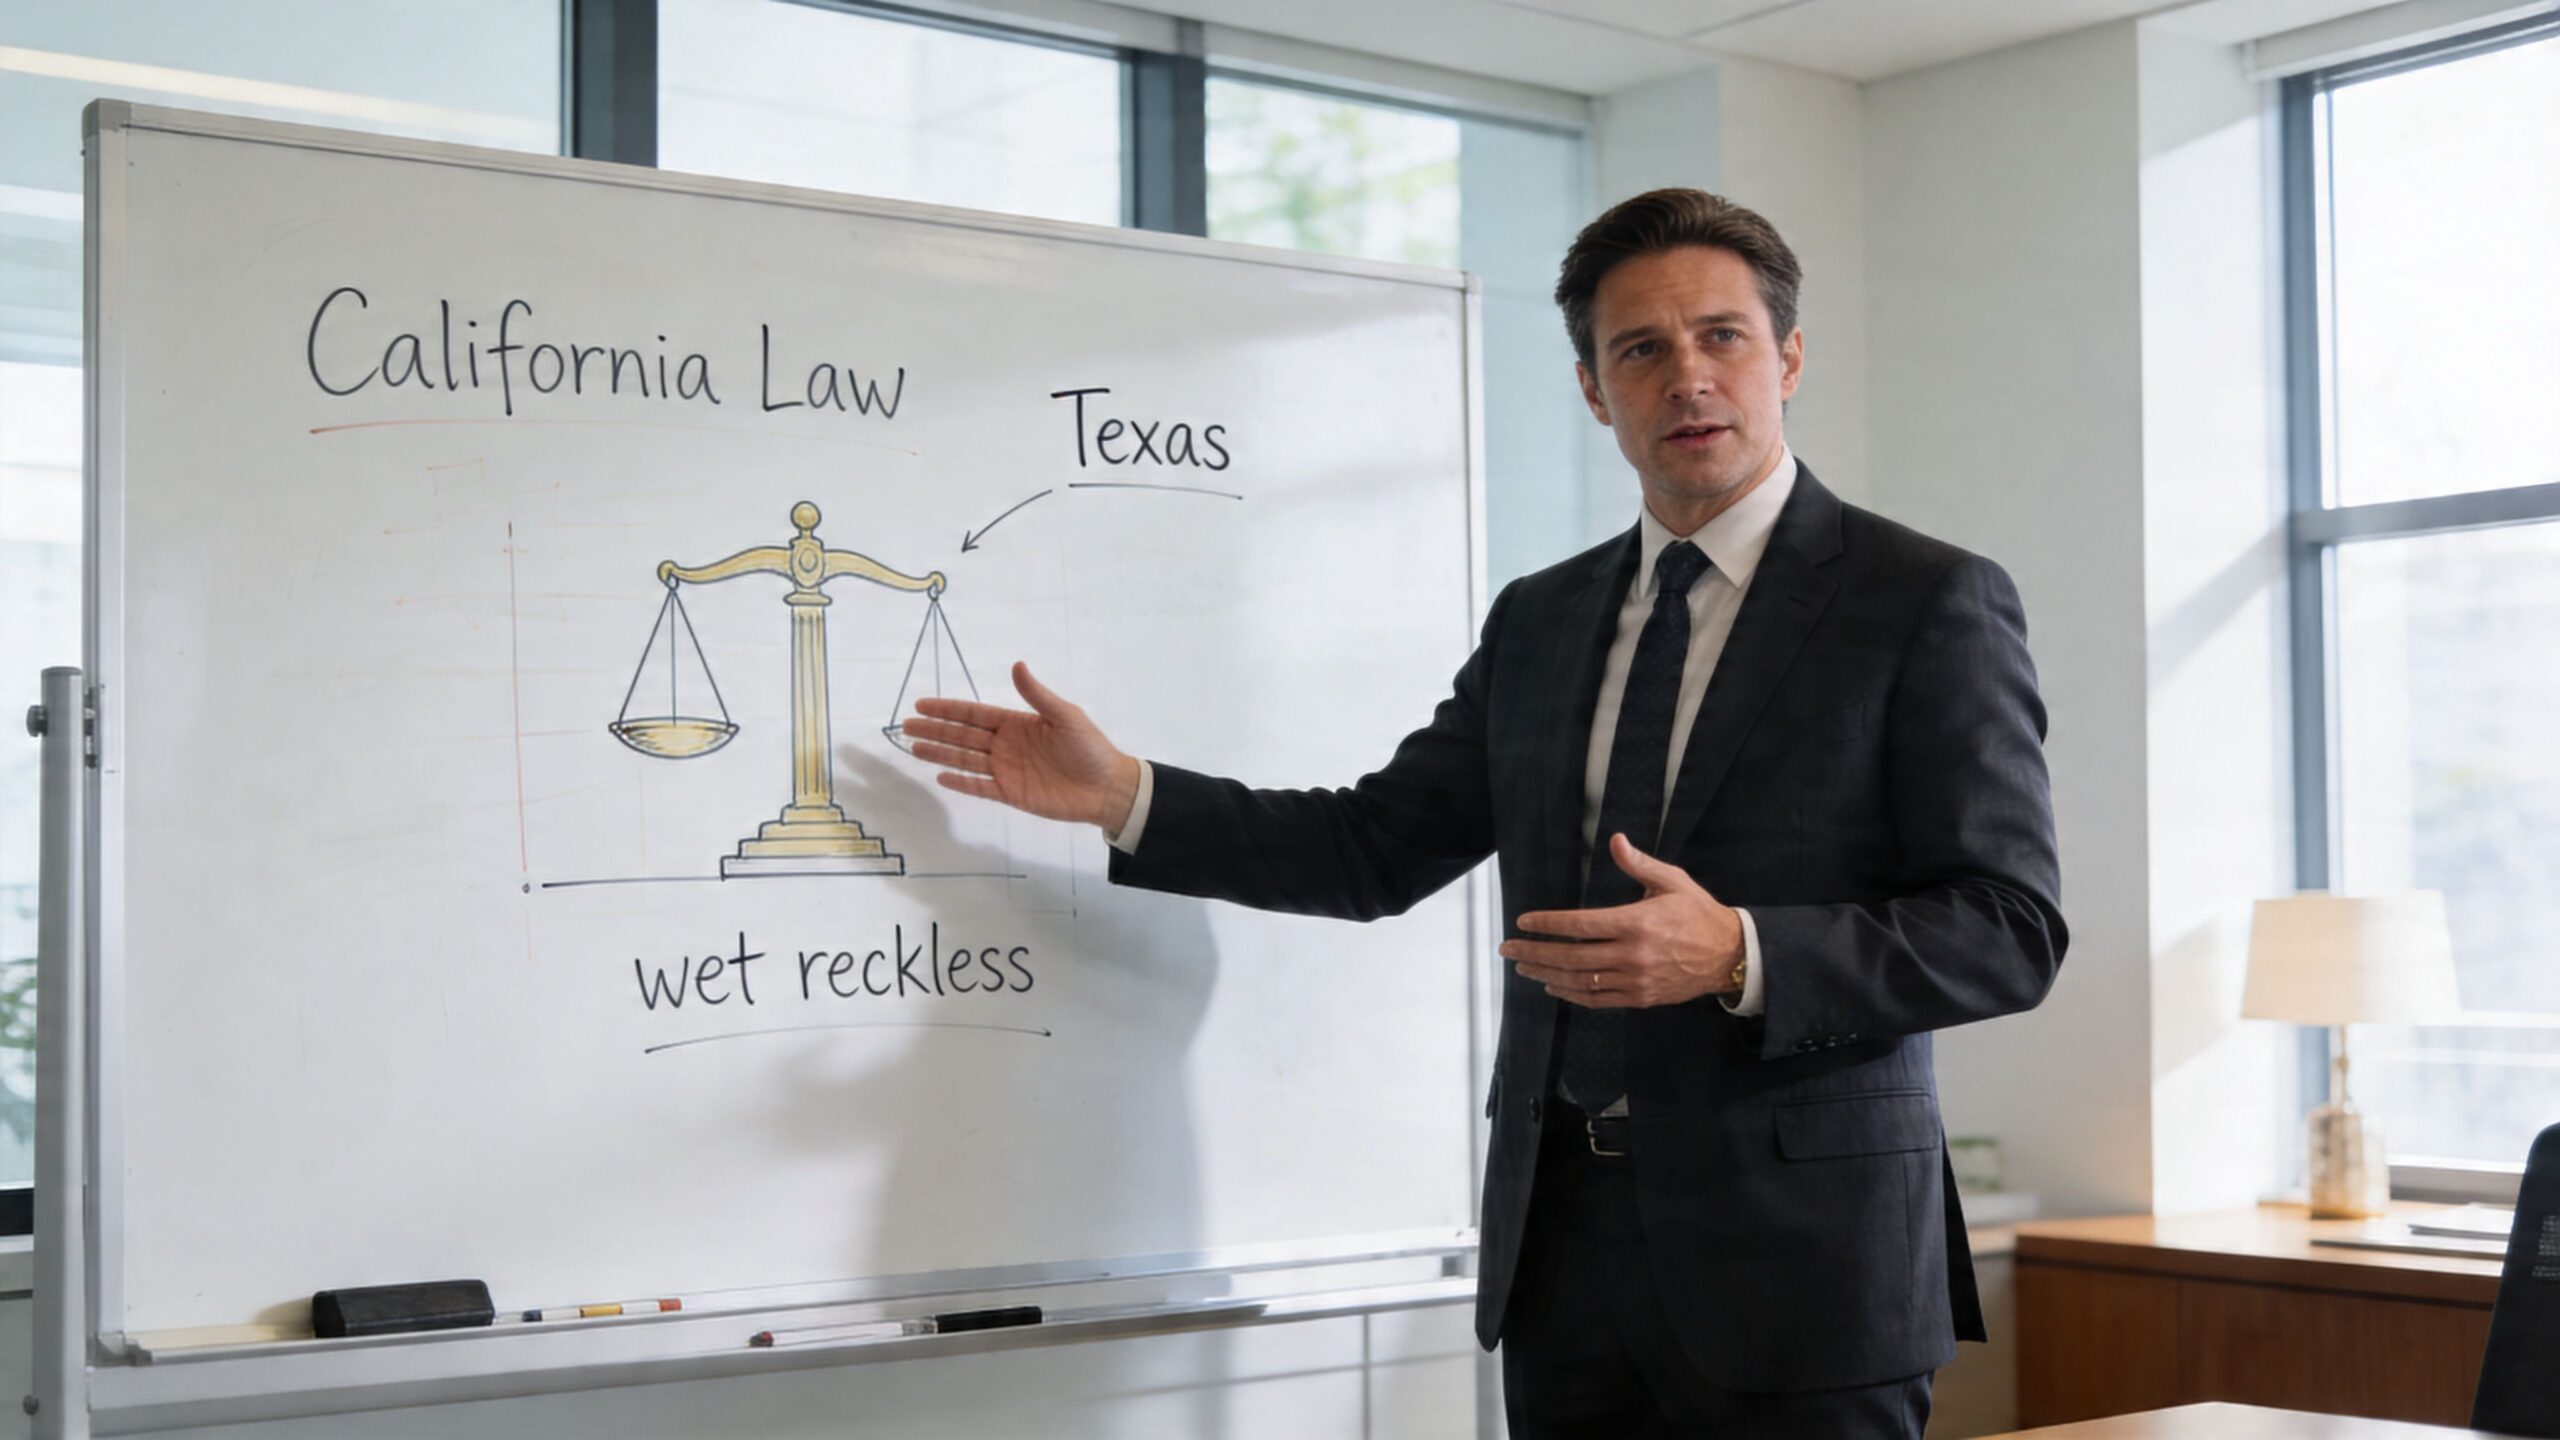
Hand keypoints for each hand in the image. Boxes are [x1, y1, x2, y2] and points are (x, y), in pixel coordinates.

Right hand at [905, 662, 1141, 831]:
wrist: (1107, 788)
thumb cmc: (1089, 748)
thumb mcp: (1066, 715)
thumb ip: (1037, 695)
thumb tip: (1017, 665)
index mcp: (1017, 723)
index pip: (974, 714)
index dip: (948, 709)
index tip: (922, 704)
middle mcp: (1006, 745)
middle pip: (962, 736)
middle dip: (935, 730)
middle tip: (906, 725)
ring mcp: (1006, 770)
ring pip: (965, 760)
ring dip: (940, 754)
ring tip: (914, 748)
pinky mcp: (1011, 794)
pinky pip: (980, 787)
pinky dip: (961, 783)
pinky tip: (940, 777)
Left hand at [1501, 834, 1743, 1007]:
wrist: (1729, 955)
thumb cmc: (1698, 914)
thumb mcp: (1672, 881)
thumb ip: (1639, 864)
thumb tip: (1615, 841)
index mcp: (1637, 923)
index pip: (1580, 925)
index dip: (1548, 924)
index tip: (1524, 922)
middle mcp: (1633, 955)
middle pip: (1571, 956)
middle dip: (1534, 952)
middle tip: (1508, 948)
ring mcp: (1635, 980)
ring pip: (1579, 981)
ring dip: (1546, 974)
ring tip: (1523, 967)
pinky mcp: (1640, 998)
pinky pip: (1597, 1000)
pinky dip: (1571, 995)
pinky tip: (1553, 986)